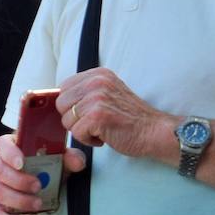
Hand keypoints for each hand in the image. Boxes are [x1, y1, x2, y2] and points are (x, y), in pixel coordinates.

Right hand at [0, 133, 86, 214]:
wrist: (50, 184)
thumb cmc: (51, 166)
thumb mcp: (63, 160)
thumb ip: (71, 157)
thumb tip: (77, 161)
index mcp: (13, 148)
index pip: (1, 145)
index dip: (9, 153)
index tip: (21, 163)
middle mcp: (1, 166)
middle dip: (18, 180)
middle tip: (38, 186)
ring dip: (19, 200)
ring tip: (38, 204)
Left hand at [55, 67, 177, 161]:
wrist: (154, 132)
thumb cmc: (130, 118)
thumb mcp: (108, 93)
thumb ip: (87, 91)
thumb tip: (60, 99)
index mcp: (98, 74)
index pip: (64, 88)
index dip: (72, 105)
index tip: (87, 113)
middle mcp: (96, 82)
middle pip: (61, 104)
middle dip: (74, 118)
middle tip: (94, 124)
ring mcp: (96, 98)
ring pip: (67, 120)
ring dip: (81, 130)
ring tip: (101, 129)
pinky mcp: (97, 116)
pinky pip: (77, 133)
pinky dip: (88, 140)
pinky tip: (104, 137)